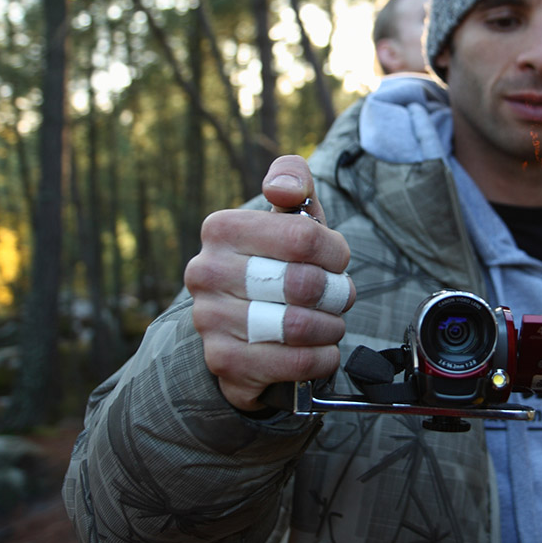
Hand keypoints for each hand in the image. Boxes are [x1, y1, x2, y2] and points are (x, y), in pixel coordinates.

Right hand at [185, 155, 355, 410]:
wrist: (245, 327)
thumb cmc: (279, 263)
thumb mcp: (290, 215)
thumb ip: (292, 179)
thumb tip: (283, 189)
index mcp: (222, 229)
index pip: (304, 237)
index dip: (335, 253)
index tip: (335, 261)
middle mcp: (206, 273)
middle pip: (305, 283)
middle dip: (336, 293)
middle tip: (335, 296)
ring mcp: (210, 320)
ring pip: (301, 326)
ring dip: (330, 327)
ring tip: (328, 322)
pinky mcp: (224, 362)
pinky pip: (295, 363)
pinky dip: (322, 358)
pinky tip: (319, 350)